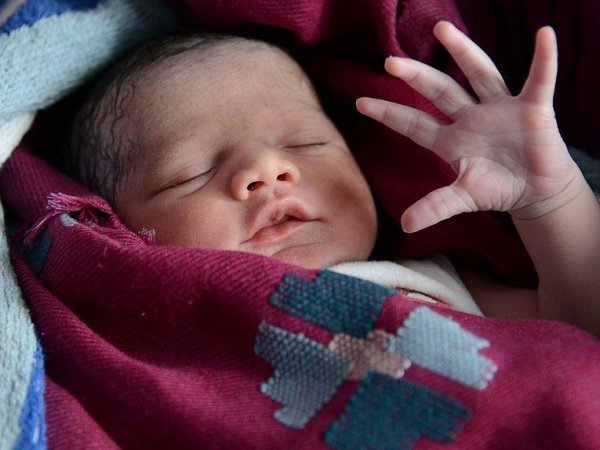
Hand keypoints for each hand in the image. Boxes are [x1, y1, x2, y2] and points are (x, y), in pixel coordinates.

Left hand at [357, 21, 579, 232]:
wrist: (536, 191)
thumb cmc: (496, 189)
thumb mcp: (462, 198)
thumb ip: (435, 207)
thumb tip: (406, 226)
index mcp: (450, 140)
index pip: (413, 123)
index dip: (389, 113)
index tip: (360, 103)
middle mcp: (470, 118)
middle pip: (439, 91)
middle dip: (415, 76)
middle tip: (389, 61)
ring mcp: (499, 109)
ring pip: (478, 74)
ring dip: (462, 51)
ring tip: (442, 29)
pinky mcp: (532, 108)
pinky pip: (538, 80)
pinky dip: (543, 60)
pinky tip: (544, 36)